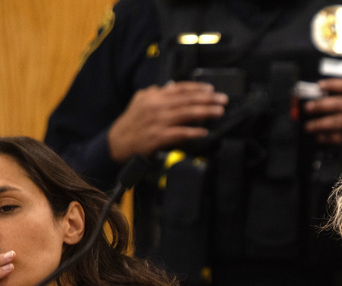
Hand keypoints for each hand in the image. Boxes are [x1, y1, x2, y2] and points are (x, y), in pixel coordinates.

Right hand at [107, 81, 227, 161]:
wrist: (118, 142)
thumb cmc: (132, 122)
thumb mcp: (140, 101)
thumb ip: (155, 93)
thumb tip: (170, 86)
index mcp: (154, 96)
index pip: (180, 88)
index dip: (197, 88)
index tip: (211, 89)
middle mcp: (157, 106)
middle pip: (187, 100)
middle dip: (208, 99)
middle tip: (223, 99)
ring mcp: (158, 121)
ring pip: (186, 114)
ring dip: (205, 112)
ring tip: (219, 112)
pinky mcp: (159, 137)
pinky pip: (179, 133)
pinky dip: (193, 132)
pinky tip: (204, 132)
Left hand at [303, 79, 341, 159]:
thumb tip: (328, 99)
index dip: (333, 84)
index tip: (319, 85)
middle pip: (341, 103)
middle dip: (321, 105)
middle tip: (308, 107)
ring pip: (338, 120)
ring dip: (320, 123)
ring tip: (309, 126)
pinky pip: (340, 136)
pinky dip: (328, 137)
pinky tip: (320, 138)